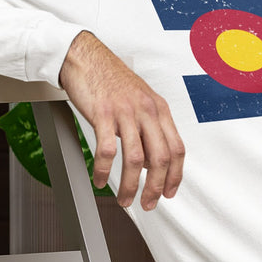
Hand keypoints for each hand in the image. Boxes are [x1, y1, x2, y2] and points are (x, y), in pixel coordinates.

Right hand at [58, 31, 184, 209]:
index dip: (175, 175)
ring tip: (124, 199)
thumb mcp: (140, 101)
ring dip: (130, 185)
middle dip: (155, 187)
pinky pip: (107, 150)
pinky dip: (105, 170)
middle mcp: (146, 110)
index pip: (177, 149)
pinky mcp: (103, 114)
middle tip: (147, 204)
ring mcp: (125, 112)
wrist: (85, 57)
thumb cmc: (110, 79)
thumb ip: (150, 127)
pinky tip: (100, 179)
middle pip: (160, 158)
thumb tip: (152, 160)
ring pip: (135, 159)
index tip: (169, 192)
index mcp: (159, 109)